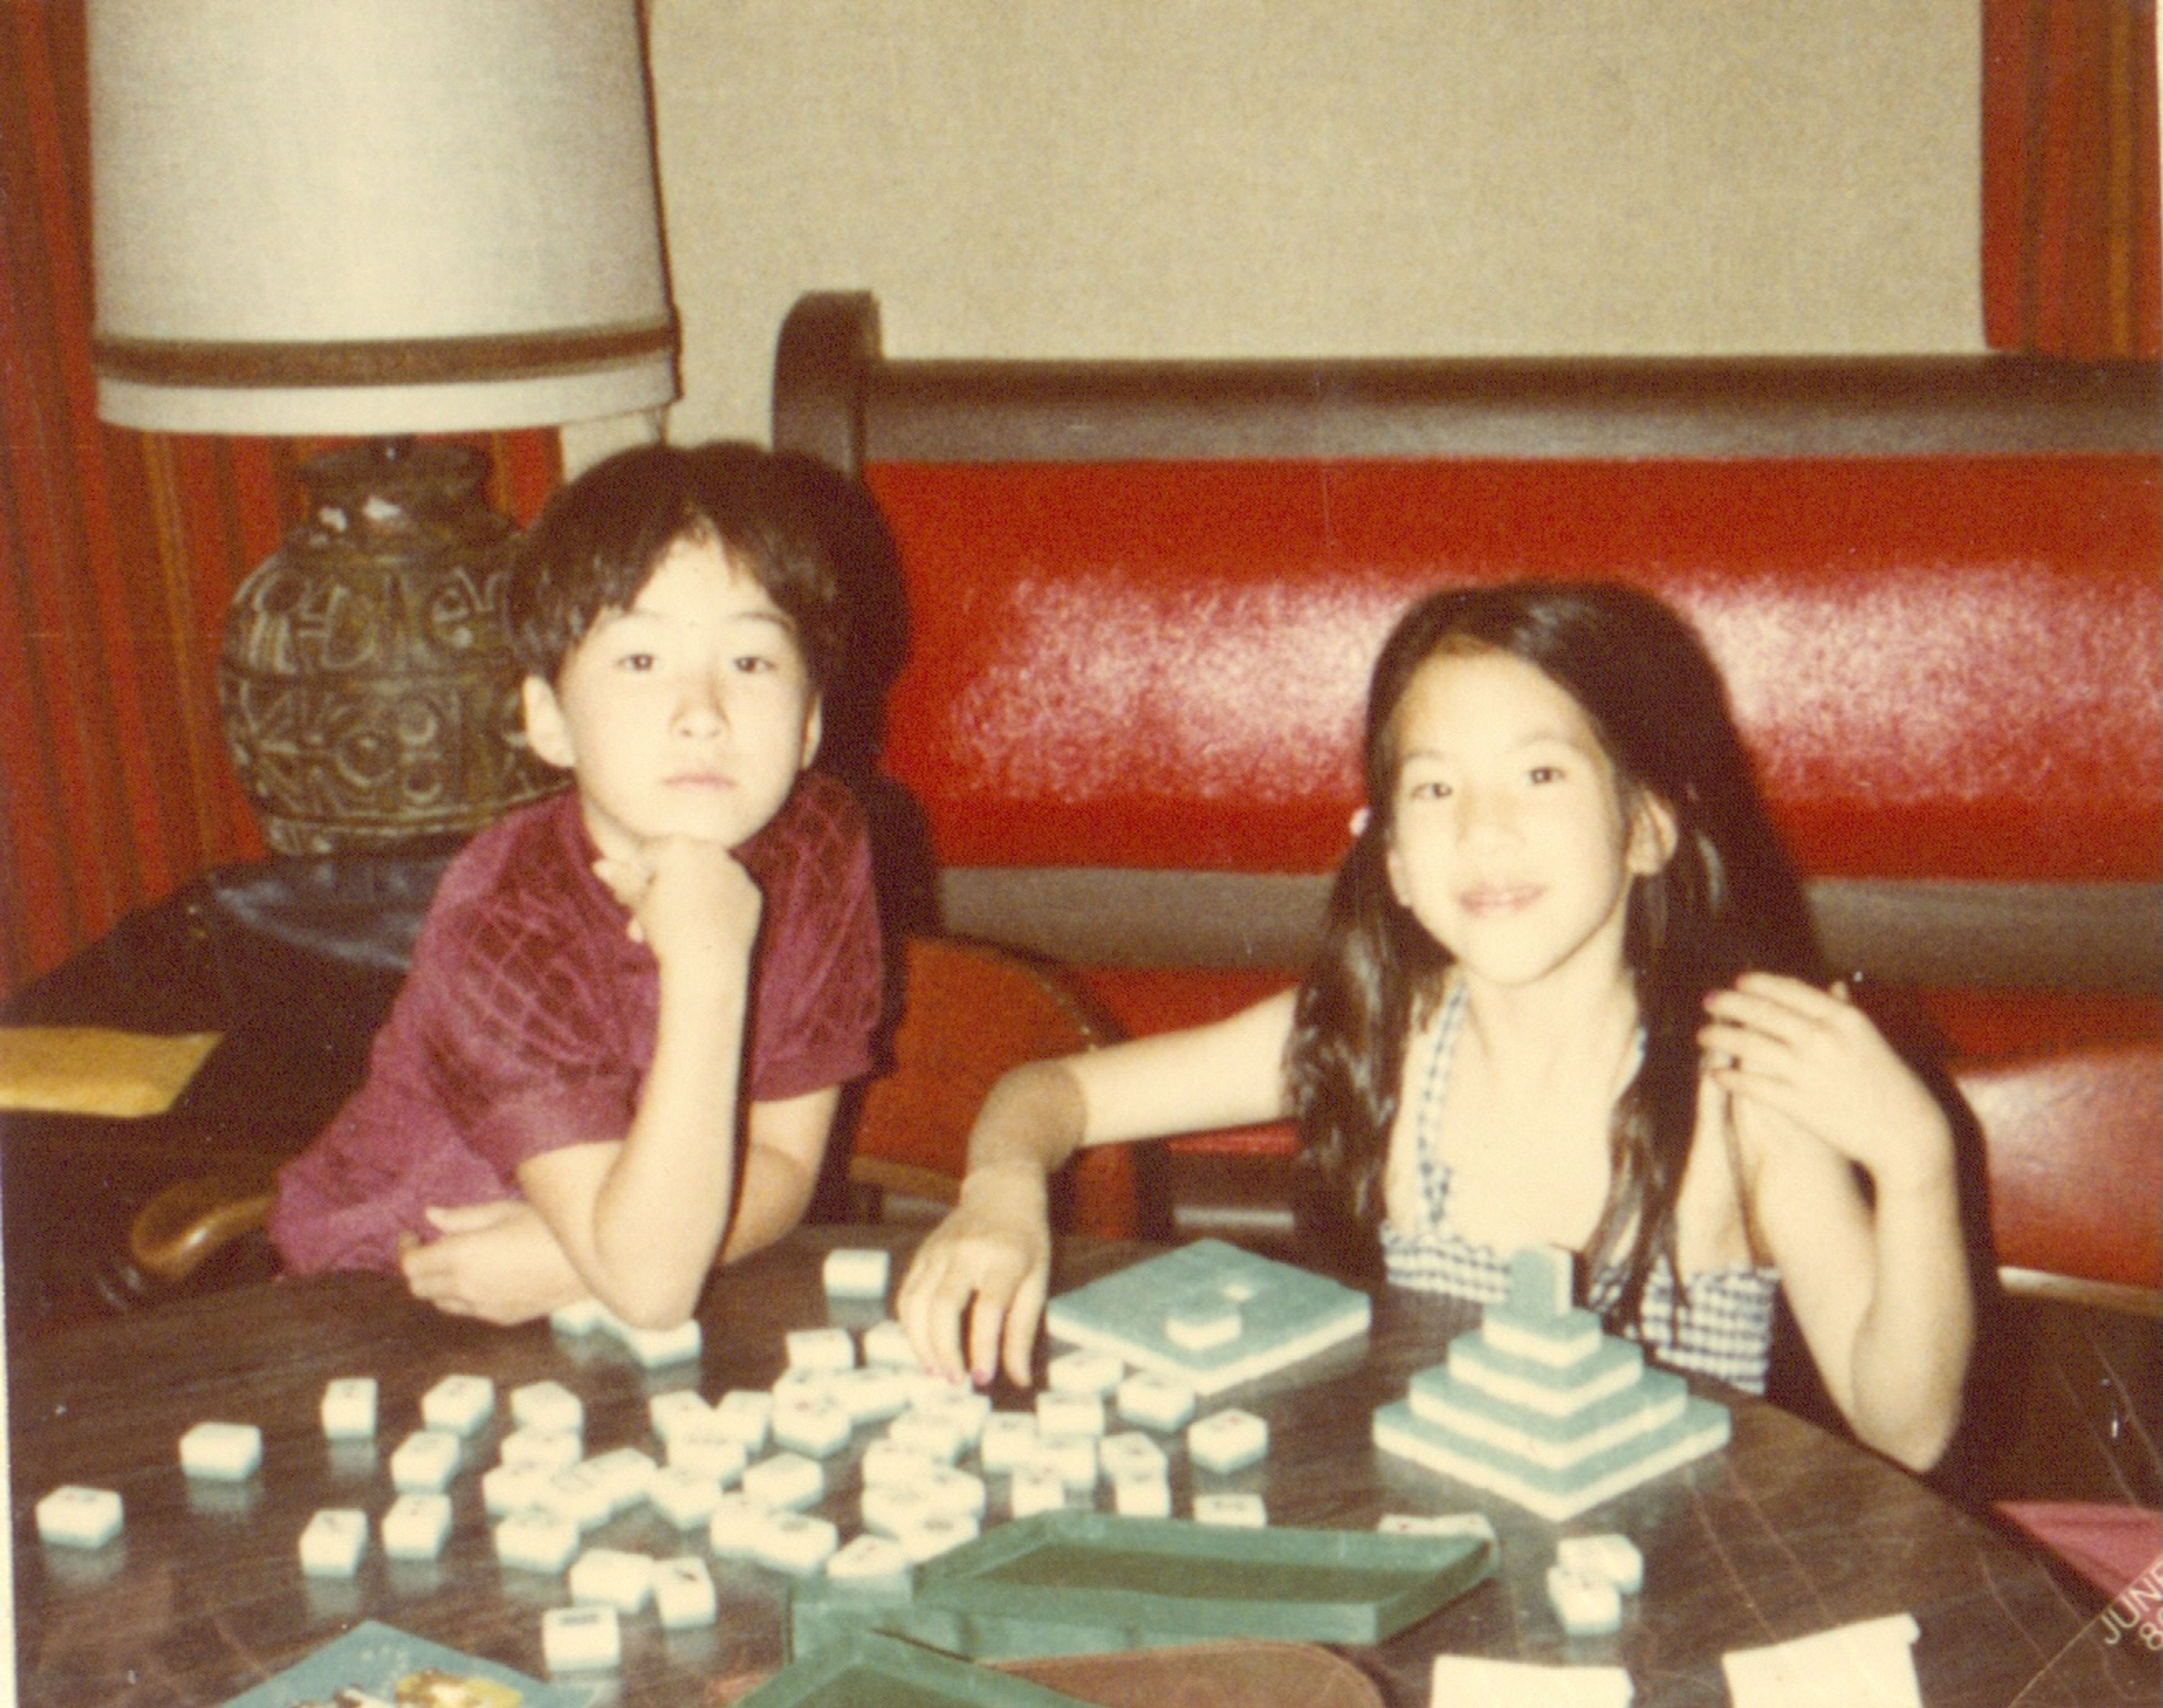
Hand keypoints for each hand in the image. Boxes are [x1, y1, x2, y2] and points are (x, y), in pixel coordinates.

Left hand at [398, 1199, 587, 1324]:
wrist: (591, 1261)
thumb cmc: (549, 1226)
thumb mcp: (504, 1211)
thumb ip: (462, 1217)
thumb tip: (431, 1216)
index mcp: (461, 1257)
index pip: (411, 1265)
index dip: (405, 1249)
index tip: (413, 1234)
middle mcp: (466, 1288)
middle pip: (419, 1288)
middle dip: (418, 1267)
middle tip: (431, 1246)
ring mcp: (484, 1308)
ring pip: (441, 1303)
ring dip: (439, 1284)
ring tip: (456, 1261)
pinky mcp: (503, 1318)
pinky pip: (468, 1310)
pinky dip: (462, 1295)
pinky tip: (483, 1275)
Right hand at [593, 837, 761, 972]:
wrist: (708, 964)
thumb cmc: (668, 932)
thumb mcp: (639, 904)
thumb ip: (622, 880)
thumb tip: (599, 865)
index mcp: (679, 846)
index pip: (648, 856)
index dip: (637, 882)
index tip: (633, 906)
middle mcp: (712, 850)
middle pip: (679, 865)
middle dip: (664, 889)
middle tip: (651, 922)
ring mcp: (736, 871)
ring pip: (705, 877)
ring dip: (689, 895)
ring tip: (679, 926)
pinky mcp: (753, 892)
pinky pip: (728, 893)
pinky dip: (717, 906)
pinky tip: (706, 928)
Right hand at [895, 1167, 1052, 1388]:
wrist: (1001, 1191)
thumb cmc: (1026, 1241)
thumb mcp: (1038, 1281)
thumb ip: (1024, 1331)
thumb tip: (1019, 1379)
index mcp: (1005, 1258)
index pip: (989, 1308)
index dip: (983, 1346)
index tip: (983, 1378)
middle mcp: (967, 1252)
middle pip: (944, 1306)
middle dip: (945, 1350)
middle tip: (955, 1381)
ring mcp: (939, 1250)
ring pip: (917, 1302)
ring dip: (921, 1343)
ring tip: (935, 1371)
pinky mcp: (923, 1252)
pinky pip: (907, 1294)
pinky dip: (909, 1325)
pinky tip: (922, 1347)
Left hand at [1699, 973, 1951, 1192]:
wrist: (1908, 1134)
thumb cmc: (1892, 1085)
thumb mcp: (1871, 1040)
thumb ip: (1845, 1012)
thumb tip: (1831, 986)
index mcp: (1844, 1019)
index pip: (1790, 991)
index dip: (1759, 984)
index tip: (1738, 981)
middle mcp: (1824, 1038)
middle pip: (1764, 1013)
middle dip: (1730, 1004)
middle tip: (1708, 1000)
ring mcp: (1809, 1070)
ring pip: (1751, 1046)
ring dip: (1721, 1038)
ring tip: (1703, 1035)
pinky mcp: (1799, 1102)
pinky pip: (1754, 1085)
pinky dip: (1731, 1078)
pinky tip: (1715, 1074)